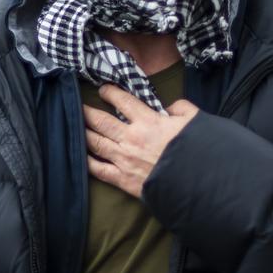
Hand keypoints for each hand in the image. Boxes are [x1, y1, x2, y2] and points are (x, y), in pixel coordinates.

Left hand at [84, 85, 198, 198]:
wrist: (197, 183)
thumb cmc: (197, 151)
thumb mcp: (195, 121)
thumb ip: (181, 108)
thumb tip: (171, 107)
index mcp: (148, 121)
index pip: (123, 101)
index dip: (110, 92)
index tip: (103, 89)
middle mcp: (131, 138)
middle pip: (101, 121)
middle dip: (87, 111)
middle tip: (77, 104)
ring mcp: (124, 159)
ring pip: (95, 142)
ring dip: (83, 132)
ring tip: (74, 124)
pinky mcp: (123, 180)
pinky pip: (99, 169)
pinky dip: (87, 161)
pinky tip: (80, 155)